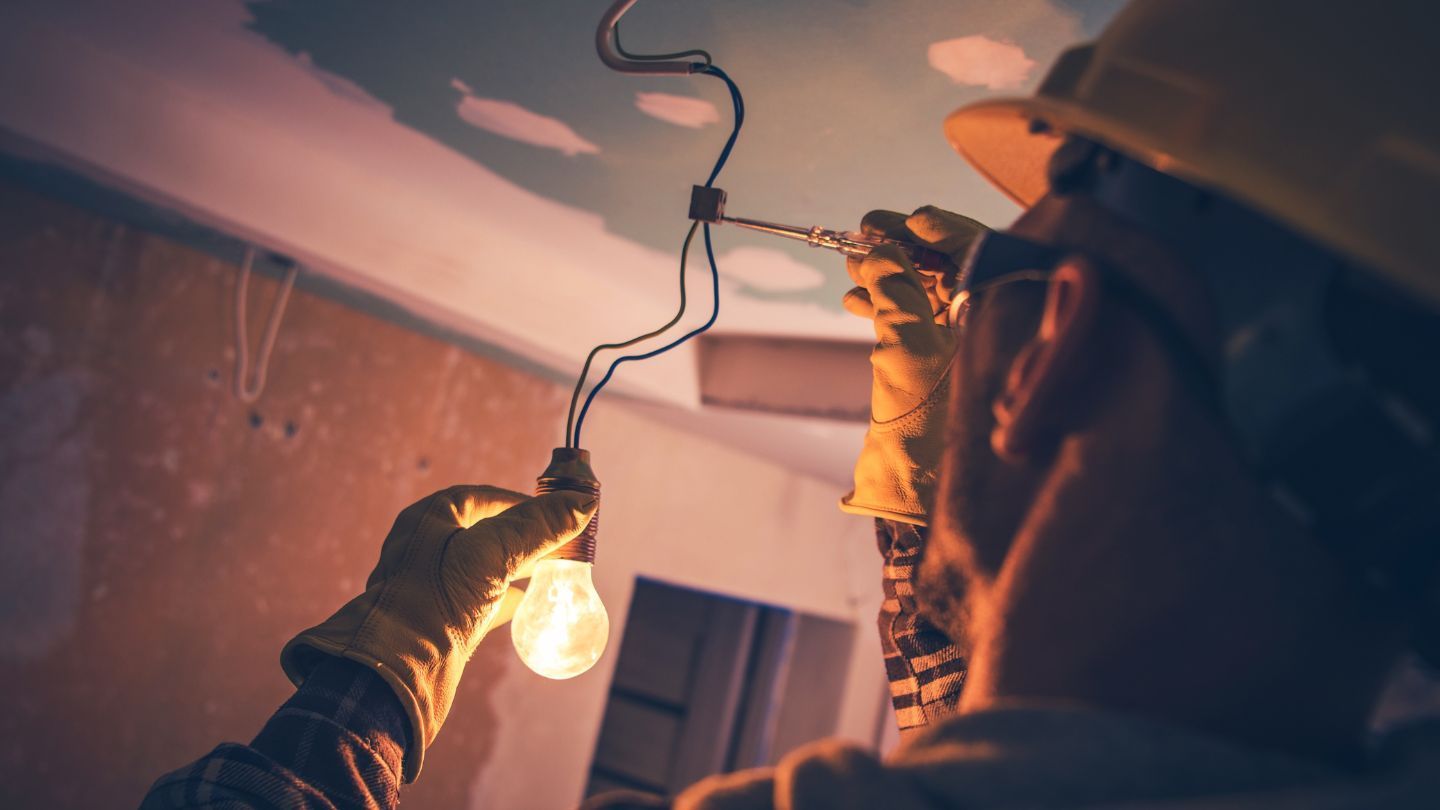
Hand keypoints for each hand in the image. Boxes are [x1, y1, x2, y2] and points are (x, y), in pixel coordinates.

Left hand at [280, 485, 596, 780]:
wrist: (397, 674)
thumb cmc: (434, 602)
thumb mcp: (491, 554)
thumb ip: (536, 528)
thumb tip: (582, 502)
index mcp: (428, 520)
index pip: (483, 498)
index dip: (522, 503)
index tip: (557, 513)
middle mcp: (426, 548)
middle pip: (485, 531)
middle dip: (523, 535)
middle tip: (559, 542)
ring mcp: (431, 585)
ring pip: (483, 567)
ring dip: (516, 567)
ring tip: (549, 570)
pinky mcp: (439, 620)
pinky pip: (479, 601)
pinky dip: (505, 599)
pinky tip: (527, 605)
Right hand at [839, 206, 986, 524]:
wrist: (917, 495)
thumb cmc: (925, 426)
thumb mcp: (905, 347)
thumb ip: (896, 291)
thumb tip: (884, 250)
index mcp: (1011, 319)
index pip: (985, 254)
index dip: (941, 230)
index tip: (904, 219)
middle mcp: (1005, 330)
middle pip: (961, 270)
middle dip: (909, 250)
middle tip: (865, 232)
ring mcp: (980, 352)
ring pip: (938, 297)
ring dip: (894, 277)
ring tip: (852, 265)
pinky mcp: (953, 371)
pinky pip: (927, 324)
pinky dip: (894, 308)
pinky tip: (856, 299)